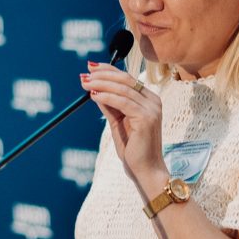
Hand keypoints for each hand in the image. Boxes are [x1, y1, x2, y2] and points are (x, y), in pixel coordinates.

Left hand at [81, 62, 167, 193]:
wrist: (145, 171)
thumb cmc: (133, 150)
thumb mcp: (118, 123)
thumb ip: (110, 106)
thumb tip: (95, 89)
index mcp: (149, 100)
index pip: (127, 78)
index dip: (108, 70)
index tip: (91, 68)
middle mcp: (153, 101)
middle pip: (125, 79)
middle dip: (102, 74)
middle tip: (84, 74)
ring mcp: (152, 109)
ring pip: (122, 88)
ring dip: (101, 84)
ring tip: (85, 84)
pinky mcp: (146, 118)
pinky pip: (122, 102)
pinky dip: (106, 96)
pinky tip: (93, 95)